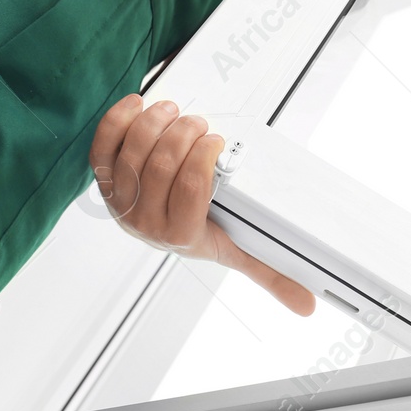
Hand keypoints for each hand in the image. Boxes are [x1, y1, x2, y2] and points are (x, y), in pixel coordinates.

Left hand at [88, 94, 316, 315]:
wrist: (152, 231)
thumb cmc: (194, 234)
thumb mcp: (232, 252)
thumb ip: (269, 273)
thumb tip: (308, 305)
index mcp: (179, 234)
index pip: (190, 188)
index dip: (203, 156)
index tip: (217, 141)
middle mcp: (144, 220)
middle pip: (161, 165)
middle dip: (182, 134)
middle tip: (199, 123)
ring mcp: (120, 199)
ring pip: (132, 151)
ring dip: (154, 122)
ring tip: (173, 111)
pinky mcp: (102, 179)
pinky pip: (102, 147)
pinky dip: (117, 121)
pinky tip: (138, 105)